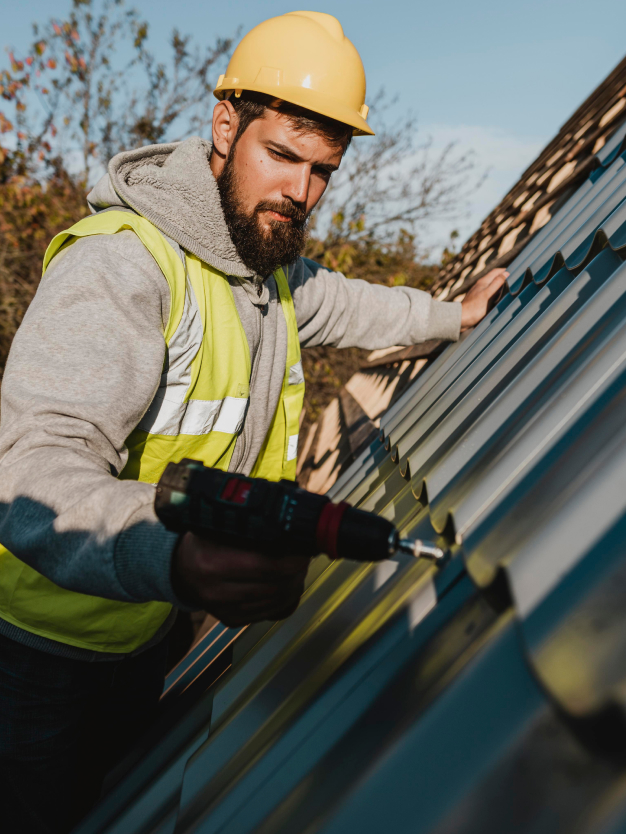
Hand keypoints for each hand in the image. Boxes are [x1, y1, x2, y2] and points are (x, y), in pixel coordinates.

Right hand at [171, 532, 309, 625]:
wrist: (180, 568)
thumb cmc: (203, 542)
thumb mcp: (218, 525)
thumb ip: (250, 525)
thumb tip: (290, 524)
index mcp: (210, 563)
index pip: (267, 566)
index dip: (293, 558)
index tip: (303, 547)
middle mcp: (215, 590)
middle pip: (276, 586)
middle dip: (297, 570)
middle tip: (303, 555)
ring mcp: (224, 609)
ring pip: (278, 601)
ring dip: (294, 584)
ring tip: (295, 567)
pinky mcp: (231, 620)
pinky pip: (271, 613)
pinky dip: (285, 599)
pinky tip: (285, 584)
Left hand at [460, 268, 508, 328]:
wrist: (461, 319)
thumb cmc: (474, 308)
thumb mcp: (488, 295)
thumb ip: (497, 283)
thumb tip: (506, 273)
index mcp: (483, 282)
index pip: (496, 271)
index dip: (505, 270)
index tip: (515, 272)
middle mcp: (480, 285)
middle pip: (494, 278)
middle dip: (503, 278)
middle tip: (514, 281)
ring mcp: (478, 293)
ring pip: (491, 286)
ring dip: (499, 287)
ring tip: (508, 290)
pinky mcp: (477, 300)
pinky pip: (488, 294)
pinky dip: (495, 294)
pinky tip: (498, 300)